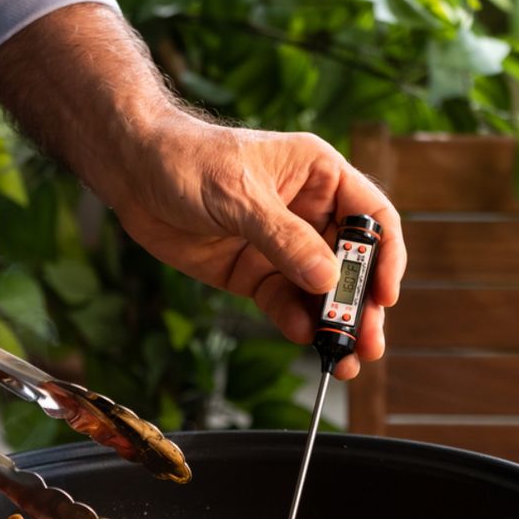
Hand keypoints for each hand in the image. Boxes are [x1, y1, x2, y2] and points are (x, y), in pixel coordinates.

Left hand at [108, 115, 404, 378]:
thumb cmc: (188, 160)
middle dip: (361, 305)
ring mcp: (282, 247)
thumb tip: (326, 279)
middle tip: (368, 343)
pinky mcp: (254, 273)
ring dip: (334, 325)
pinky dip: (296, 322)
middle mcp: (308, 212)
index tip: (385, 294)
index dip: (385, 256)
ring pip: (321, 292)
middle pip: (351, 264)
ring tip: (343, 358)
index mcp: (320, 176)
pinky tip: (304, 338)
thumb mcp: (240, 194)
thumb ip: (283, 238)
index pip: (372, 218)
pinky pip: (285, 302)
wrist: (133, 173)